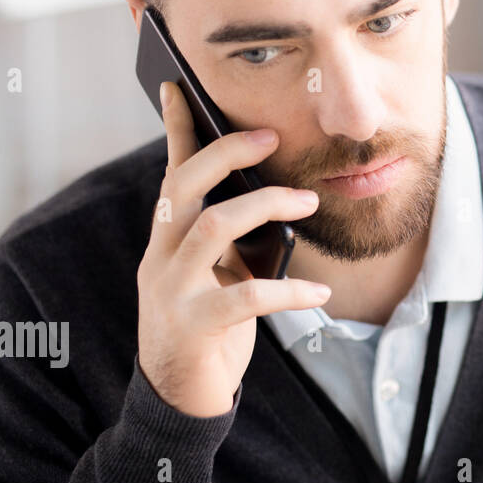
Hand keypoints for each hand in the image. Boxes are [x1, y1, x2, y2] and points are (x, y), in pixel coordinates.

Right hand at [136, 80, 328, 416]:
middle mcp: (160, 257)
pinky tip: (322, 293)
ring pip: (212, 226)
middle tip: (272, 137)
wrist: (180, 398)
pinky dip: (290, 291)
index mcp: (166, 239)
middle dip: (227, 153)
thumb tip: (271, 197)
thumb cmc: (208, 327)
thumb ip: (230, 239)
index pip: (171, 173)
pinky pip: (246, 297)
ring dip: (265, 206)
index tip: (179, 85)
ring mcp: (170, 290)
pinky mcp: (192, 326)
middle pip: (183, 186)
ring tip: (307, 202)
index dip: (176, 129)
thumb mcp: (216, 274)